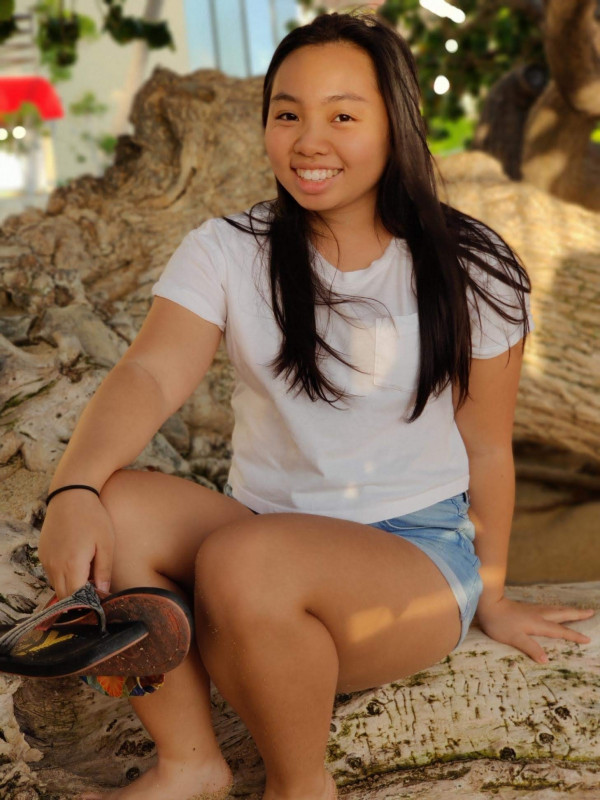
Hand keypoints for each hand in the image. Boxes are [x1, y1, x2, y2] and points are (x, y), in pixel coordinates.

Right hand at [38, 491, 115, 598]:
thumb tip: (103, 592)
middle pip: (64, 596)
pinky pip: (52, 573)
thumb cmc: (93, 517)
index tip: (101, 598)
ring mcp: (46, 560)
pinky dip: (63, 576)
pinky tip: (76, 563)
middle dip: (80, 598)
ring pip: (57, 586)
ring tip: (88, 573)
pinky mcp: (42, 554)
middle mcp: (55, 566)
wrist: (71, 495)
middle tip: (96, 588)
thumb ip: (104, 570)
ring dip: (71, 586)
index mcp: (72, 565)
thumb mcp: (106, 543)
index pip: (77, 598)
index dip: (89, 602)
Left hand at [476, 596, 594, 662]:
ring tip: (579, 610)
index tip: (587, 639)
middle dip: (577, 614)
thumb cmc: (499, 623)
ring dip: (569, 609)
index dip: (574, 635)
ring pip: (556, 608)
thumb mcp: (514, 638)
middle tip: (592, 611)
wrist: (488, 604)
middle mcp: (539, 614)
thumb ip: (530, 648)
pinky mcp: (527, 607)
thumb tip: (546, 660)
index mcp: (538, 624)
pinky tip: (555, 609)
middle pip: (562, 613)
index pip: (560, 631)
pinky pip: (549, 607)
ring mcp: (533, 609)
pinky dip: (558, 608)